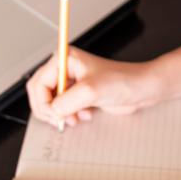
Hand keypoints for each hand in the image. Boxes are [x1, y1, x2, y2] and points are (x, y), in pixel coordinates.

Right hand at [26, 47, 158, 127]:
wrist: (141, 89)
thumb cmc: (123, 81)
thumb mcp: (91, 91)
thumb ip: (66, 101)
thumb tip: (52, 111)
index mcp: (65, 59)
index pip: (39, 83)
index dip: (43, 102)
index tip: (55, 115)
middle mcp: (66, 68)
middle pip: (41, 93)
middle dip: (50, 110)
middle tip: (62, 119)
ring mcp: (73, 81)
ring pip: (52, 103)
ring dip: (62, 114)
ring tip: (76, 117)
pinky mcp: (80, 94)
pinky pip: (63, 108)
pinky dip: (71, 115)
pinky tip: (85, 114)